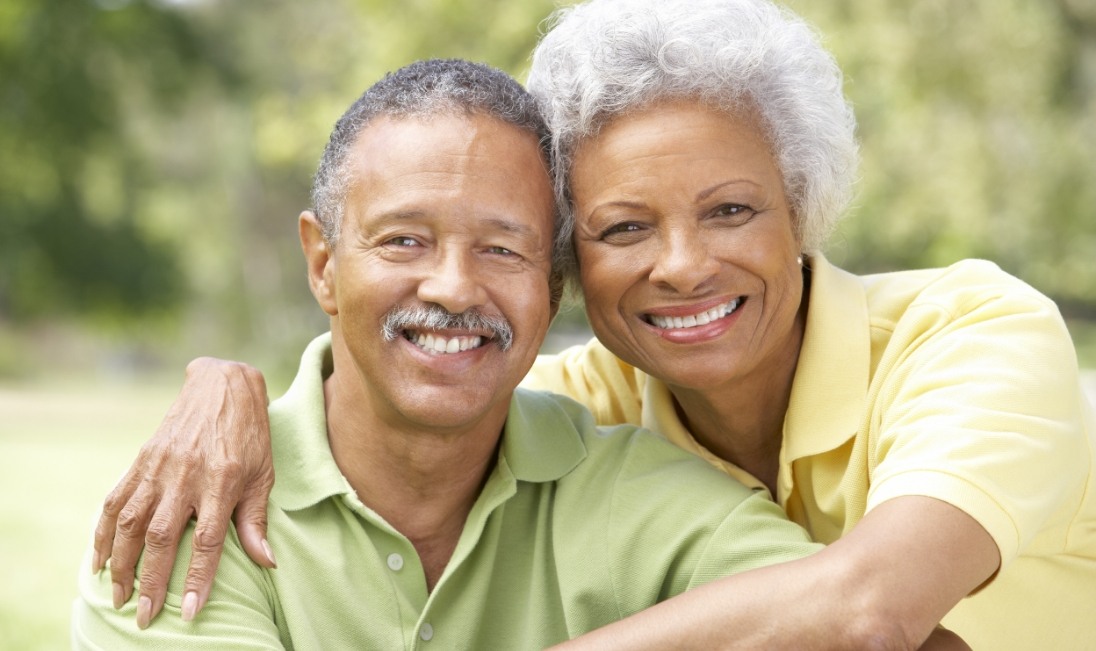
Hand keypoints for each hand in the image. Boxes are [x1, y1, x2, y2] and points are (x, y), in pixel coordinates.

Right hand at [91, 357, 275, 628]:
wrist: (223, 386)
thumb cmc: (250, 434)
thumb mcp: (264, 474)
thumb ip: (256, 520)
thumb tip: (266, 562)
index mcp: (222, 481)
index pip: (208, 540)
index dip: (198, 578)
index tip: (188, 611)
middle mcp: (187, 476)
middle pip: (162, 537)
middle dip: (150, 580)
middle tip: (144, 616)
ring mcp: (160, 467)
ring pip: (130, 522)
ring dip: (121, 562)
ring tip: (118, 595)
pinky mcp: (142, 459)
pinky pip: (115, 499)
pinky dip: (103, 531)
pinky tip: (100, 558)